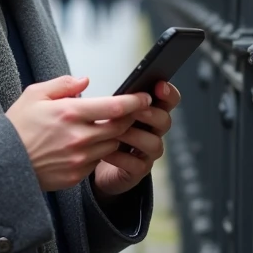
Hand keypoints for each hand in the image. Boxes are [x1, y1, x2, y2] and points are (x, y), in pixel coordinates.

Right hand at [5, 75, 151, 191]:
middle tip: (131, 111)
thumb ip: (63, 84)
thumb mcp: (34, 95)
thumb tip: (86, 81)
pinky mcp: (76, 175)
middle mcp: (78, 137)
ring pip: (112, 145)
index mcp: (69, 113)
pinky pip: (98, 161)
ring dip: (114, 135)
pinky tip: (88, 144)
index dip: (135, 101)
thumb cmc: (17, 126)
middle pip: (120, 127)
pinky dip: (99, 151)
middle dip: (129, 118)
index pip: (115, 106)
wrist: (1, 163)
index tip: (144, 96)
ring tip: (107, 126)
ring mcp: (79, 159)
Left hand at [93, 80, 181, 199]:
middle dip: (152, 114)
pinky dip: (123, 158)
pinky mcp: (137, 171)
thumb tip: (84, 80)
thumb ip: (86, 94)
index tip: (158, 86)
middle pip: (165, 120)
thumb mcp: (90, 110)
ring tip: (116, 132)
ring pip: (154, 143)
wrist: (89, 164)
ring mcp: (146, 152)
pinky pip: (137, 164)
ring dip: (135, 135)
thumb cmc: (94, 132)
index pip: (167, 100)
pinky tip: (107, 152)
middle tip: (136, 110)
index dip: (168, 92)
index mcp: (146, 111)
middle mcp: (151, 131)